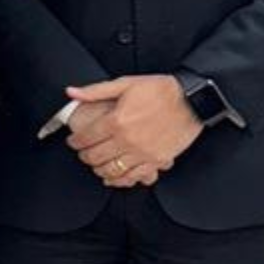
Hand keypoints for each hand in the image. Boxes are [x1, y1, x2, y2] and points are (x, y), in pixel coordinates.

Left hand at [65, 75, 200, 185]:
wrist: (191, 100)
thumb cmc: (160, 90)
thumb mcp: (125, 83)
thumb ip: (95, 91)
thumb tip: (72, 92)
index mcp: (116, 121)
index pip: (86, 138)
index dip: (74, 142)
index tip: (73, 142)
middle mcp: (127, 140)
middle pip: (95, 156)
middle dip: (84, 156)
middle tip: (82, 153)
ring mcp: (142, 153)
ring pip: (112, 170)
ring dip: (99, 169)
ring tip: (96, 165)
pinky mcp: (157, 161)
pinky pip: (134, 177)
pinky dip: (121, 180)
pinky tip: (114, 177)